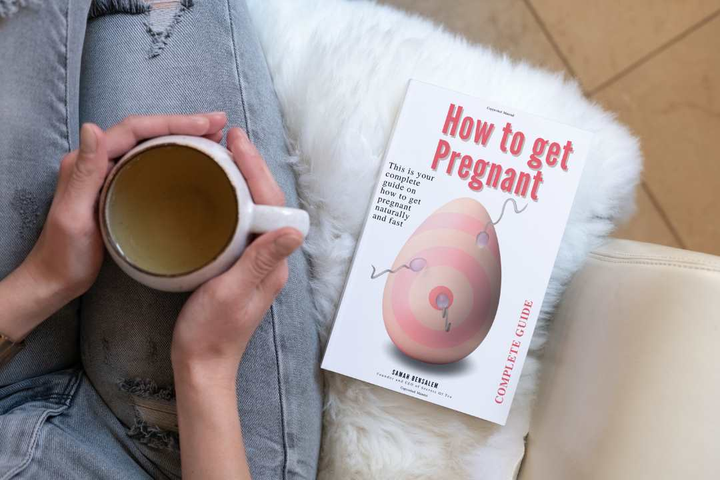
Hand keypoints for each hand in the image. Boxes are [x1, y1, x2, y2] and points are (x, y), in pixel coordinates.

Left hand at [23, 113, 227, 301]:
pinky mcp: (120, 188)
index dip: (172, 122)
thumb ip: (85, 172)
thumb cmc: (64, 254)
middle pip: (146, 132)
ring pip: (151, 145)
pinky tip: (195, 163)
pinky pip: (152, 164)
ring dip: (183, 137)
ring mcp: (110, 174)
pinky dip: (176, 157)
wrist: (56, 279)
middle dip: (184, 124)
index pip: (135, 129)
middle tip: (219, 124)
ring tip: (215, 138)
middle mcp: (98, 160)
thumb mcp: (73, 214)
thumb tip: (92, 128)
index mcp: (88, 160)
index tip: (205, 124)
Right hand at [171, 127, 303, 383]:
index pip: (273, 203)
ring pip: (255, 209)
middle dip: (251, 167)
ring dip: (243, 179)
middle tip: (229, 138)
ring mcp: (256, 262)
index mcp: (272, 262)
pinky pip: (242, 223)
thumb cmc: (211, 333)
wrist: (202, 365)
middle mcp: (270, 258)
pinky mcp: (240, 266)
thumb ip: (260, 261)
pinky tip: (216, 192)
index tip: (237, 142)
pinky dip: (232, 200)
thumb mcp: (231, 293)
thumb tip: (294, 229)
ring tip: (223, 154)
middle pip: (267, 201)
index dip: (256, 169)